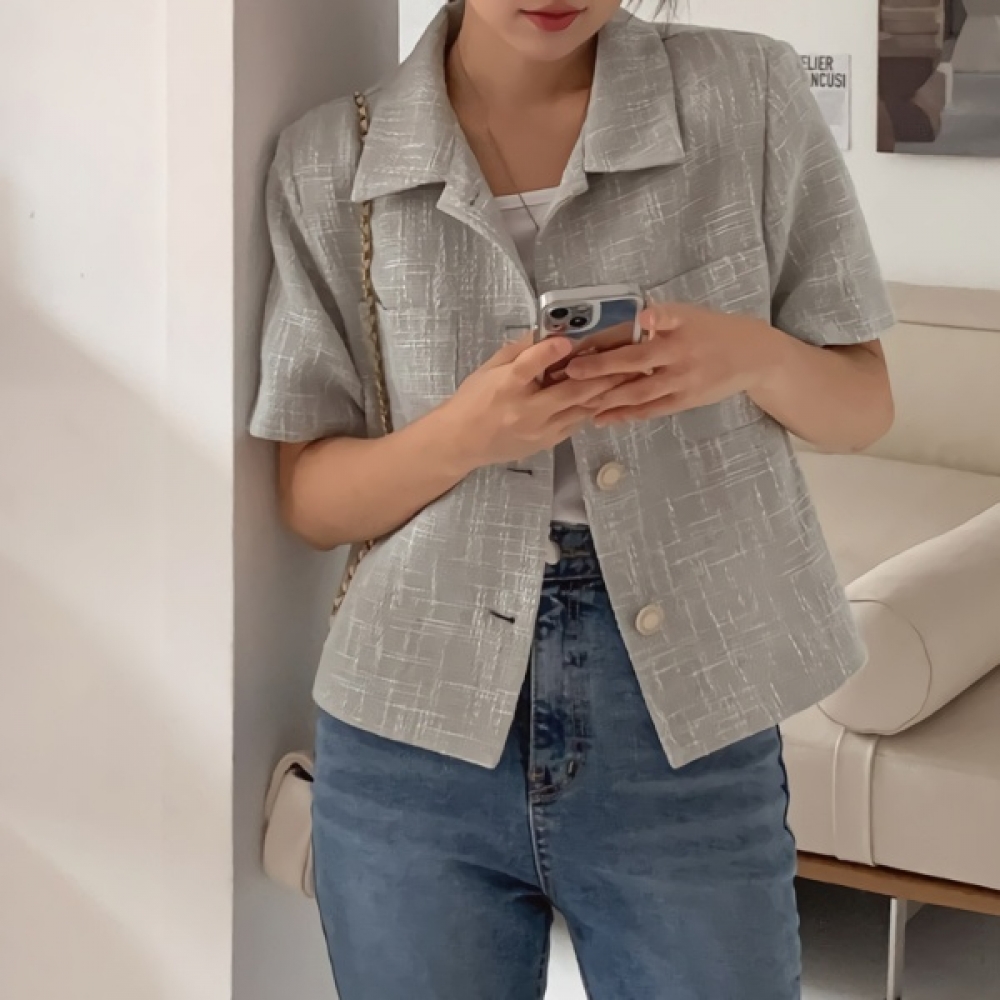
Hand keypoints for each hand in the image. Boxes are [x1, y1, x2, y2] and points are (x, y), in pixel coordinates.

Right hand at [437, 334, 629, 469]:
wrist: (462, 443)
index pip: (528, 367)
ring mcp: (540, 429)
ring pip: (581, 408)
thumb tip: (547, 329)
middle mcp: (525, 410)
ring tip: (629, 373)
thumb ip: (519, 351)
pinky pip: (577, 421)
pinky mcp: (549, 441)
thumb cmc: (474, 400)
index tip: (568, 339)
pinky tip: (610, 393)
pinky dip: (593, 405)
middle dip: (600, 373)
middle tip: (625, 356)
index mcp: (505, 387)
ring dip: (606, 390)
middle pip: (569, 391)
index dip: (549, 352)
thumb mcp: (489, 369)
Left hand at [563, 303, 784, 425]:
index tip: (588, 342)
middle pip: (634, 363)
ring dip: (607, 398)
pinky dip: (625, 415)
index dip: (614, 337)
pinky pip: (650, 410)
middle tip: (570, 372)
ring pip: (639, 392)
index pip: (641, 329)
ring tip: (578, 401)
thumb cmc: (712, 330)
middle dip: (599, 369)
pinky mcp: (684, 401)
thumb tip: (627, 316)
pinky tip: (603, 418)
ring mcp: (682, 381)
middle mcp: (679, 354)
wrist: (753, 356)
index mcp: (677, 327)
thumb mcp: (688, 313)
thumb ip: (658, 316)